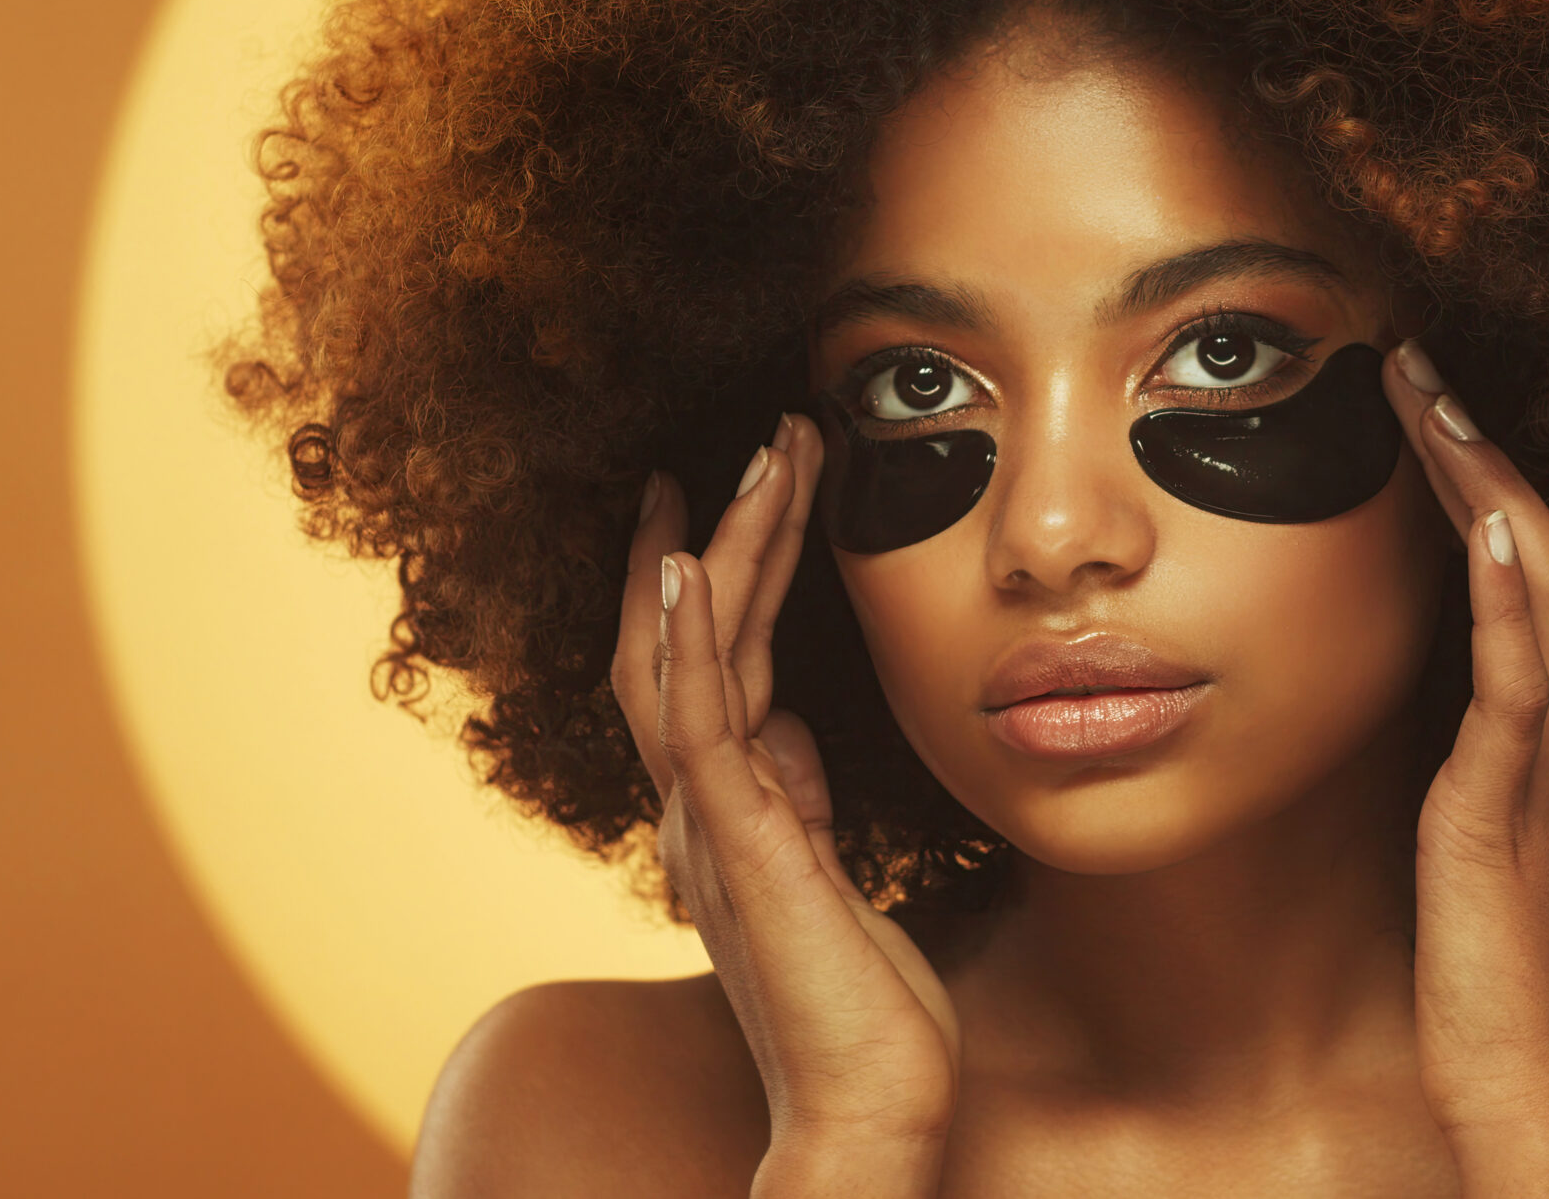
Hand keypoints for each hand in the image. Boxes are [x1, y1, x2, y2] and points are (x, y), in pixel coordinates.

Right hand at [610, 414, 957, 1191]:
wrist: (868, 1110)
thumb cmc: (862, 1007)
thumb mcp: (833, 876)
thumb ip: (796, 798)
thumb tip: (787, 725)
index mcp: (725, 811)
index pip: (706, 664)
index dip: (716, 573)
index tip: (736, 489)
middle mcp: (698, 808)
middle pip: (685, 640)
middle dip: (723, 534)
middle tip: (765, 438)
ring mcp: (709, 825)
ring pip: (688, 658)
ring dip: (718, 553)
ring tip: (754, 461)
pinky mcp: (738, 846)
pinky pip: (693, 723)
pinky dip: (680, 637)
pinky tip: (682, 563)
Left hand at [1384, 340, 1548, 1197]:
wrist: (1544, 1114)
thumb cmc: (1512, 994)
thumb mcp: (1508, 855)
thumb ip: (1498, 777)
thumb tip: (1459, 723)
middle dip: (1544, 444)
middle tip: (1494, 347)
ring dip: (1499, 480)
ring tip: (1443, 387)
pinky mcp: (1503, 820)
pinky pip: (1517, 684)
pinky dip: (1506, 592)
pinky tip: (1484, 518)